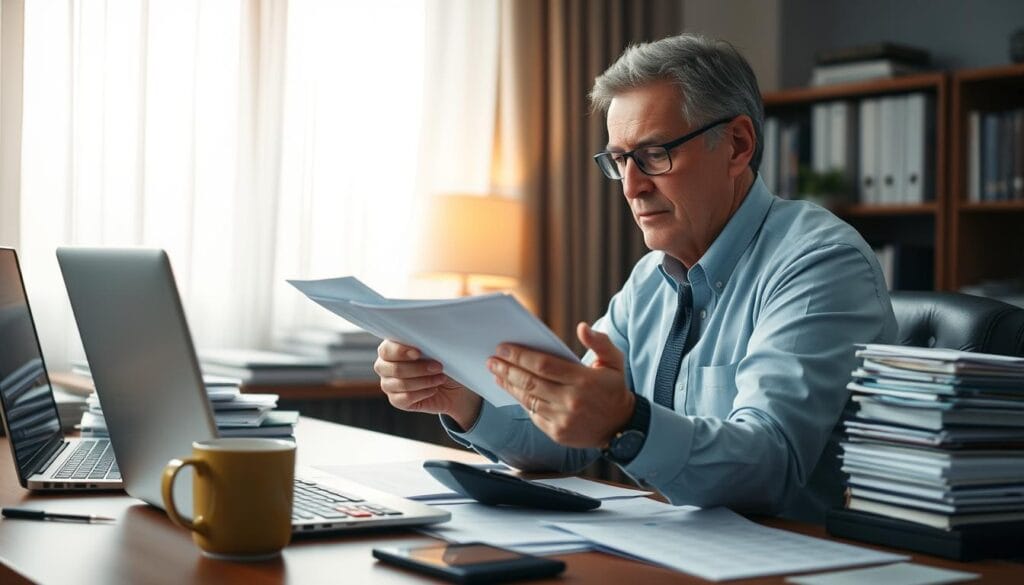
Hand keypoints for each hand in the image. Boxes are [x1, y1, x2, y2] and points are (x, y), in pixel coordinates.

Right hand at [374, 339, 481, 429]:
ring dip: (424, 381)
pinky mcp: (396, 400)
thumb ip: (425, 344)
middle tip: (438, 367)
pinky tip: (433, 389)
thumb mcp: (436, 349)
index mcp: (390, 348)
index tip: (418, 353)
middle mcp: (385, 366)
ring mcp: (388, 384)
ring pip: (401, 384)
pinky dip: (422, 393)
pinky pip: (405, 398)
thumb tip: (425, 341)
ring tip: (440, 378)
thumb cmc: (442, 361)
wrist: (453, 385)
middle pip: (393, 369)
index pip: (387, 350)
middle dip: (419, 368)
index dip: (400, 351)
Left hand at [487, 322, 633, 447]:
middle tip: (491, 360)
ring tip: (496, 373)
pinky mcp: (558, 433)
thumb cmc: (614, 388)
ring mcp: (563, 419)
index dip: (520, 356)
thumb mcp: (615, 361)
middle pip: (530, 382)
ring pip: (528, 399)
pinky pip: (534, 415)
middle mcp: (572, 401)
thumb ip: (599, 342)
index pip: (544, 365)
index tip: (502, 348)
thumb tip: (582, 327)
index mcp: (584, 380)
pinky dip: (521, 401)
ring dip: (509, 385)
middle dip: (507, 369)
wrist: (622, 427)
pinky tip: (512, 390)